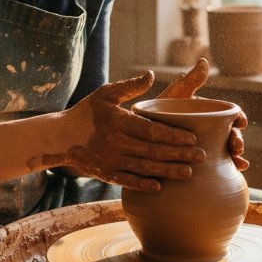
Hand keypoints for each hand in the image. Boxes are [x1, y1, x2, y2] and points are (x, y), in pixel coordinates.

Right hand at [54, 71, 205, 191]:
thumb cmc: (86, 112)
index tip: (193, 138)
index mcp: (119, 122)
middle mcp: (116, 143)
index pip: (152, 131)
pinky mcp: (106, 174)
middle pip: (154, 151)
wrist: (60, 137)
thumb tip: (151, 74)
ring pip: (145, 168)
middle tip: (201, 156)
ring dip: (168, 171)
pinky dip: (143, 185)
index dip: (174, 136)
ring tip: (189, 173)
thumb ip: (129, 86)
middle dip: (179, 155)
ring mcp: (111, 160)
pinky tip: (159, 187)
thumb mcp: (105, 94)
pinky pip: (128, 181)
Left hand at [157, 58, 249, 170]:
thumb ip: (189, 82)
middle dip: (237, 140)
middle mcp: (207, 131)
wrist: (137, 136)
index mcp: (205, 114)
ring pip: (225, 152)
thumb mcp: (174, 97)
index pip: (228, 114)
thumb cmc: (156, 112)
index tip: (241, 122)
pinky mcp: (196, 163)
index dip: (238, 118)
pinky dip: (229, 169)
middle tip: (237, 146)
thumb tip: (204, 61)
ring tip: (238, 160)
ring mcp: (203, 148)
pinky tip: (237, 171)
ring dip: (236, 155)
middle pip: (229, 135)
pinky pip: (215, 168)